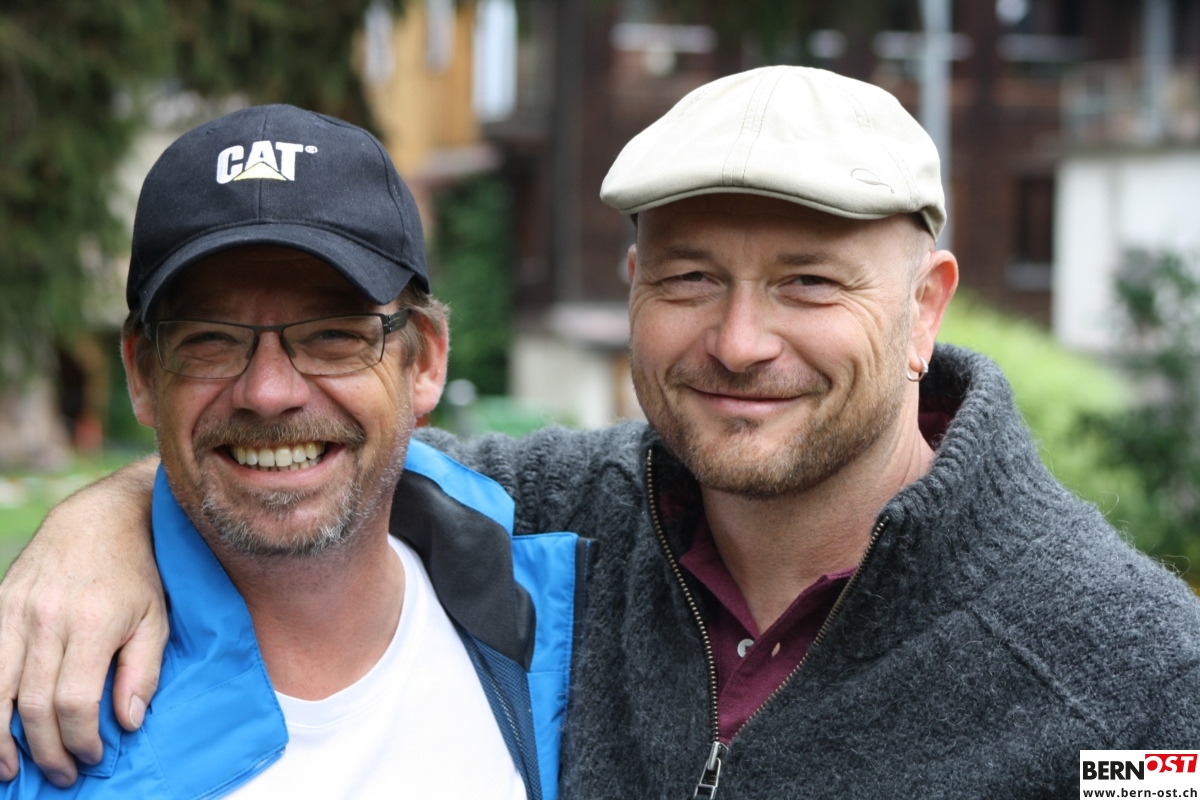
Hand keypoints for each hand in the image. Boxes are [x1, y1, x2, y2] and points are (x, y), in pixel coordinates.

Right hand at [0, 456, 165, 786]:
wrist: (101, 518)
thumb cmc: (137, 571)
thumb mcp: (156, 618)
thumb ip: (143, 671)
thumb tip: (127, 723)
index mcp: (93, 623)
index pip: (75, 701)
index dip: (81, 739)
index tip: (93, 757)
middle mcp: (48, 619)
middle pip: (33, 705)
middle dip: (46, 750)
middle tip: (63, 774)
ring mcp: (15, 612)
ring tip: (12, 768)